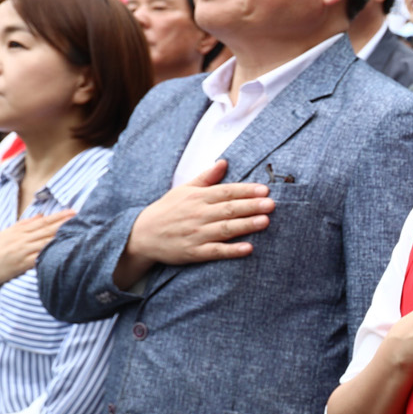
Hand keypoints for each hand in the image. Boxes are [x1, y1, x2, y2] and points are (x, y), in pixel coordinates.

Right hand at [0, 210, 73, 287]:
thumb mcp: (8, 233)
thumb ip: (25, 224)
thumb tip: (42, 215)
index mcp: (20, 231)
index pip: (44, 221)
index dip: (59, 216)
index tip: (73, 211)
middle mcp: (23, 239)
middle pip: (48, 230)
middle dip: (65, 223)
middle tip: (80, 217)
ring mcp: (23, 251)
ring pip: (46, 242)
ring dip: (62, 237)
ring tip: (78, 232)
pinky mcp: (23, 264)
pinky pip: (40, 258)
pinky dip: (51, 254)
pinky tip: (63, 251)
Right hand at [117, 160, 273, 286]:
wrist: (141, 234)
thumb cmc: (168, 210)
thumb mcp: (184, 190)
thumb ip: (206, 177)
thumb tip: (224, 162)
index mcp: (197, 197)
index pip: (225, 192)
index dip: (245, 190)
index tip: (265, 189)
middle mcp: (198, 214)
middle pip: (228, 209)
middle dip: (251, 206)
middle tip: (271, 203)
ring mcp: (196, 234)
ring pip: (225, 229)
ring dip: (245, 225)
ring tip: (265, 221)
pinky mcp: (194, 252)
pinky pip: (215, 251)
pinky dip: (231, 250)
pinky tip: (248, 248)